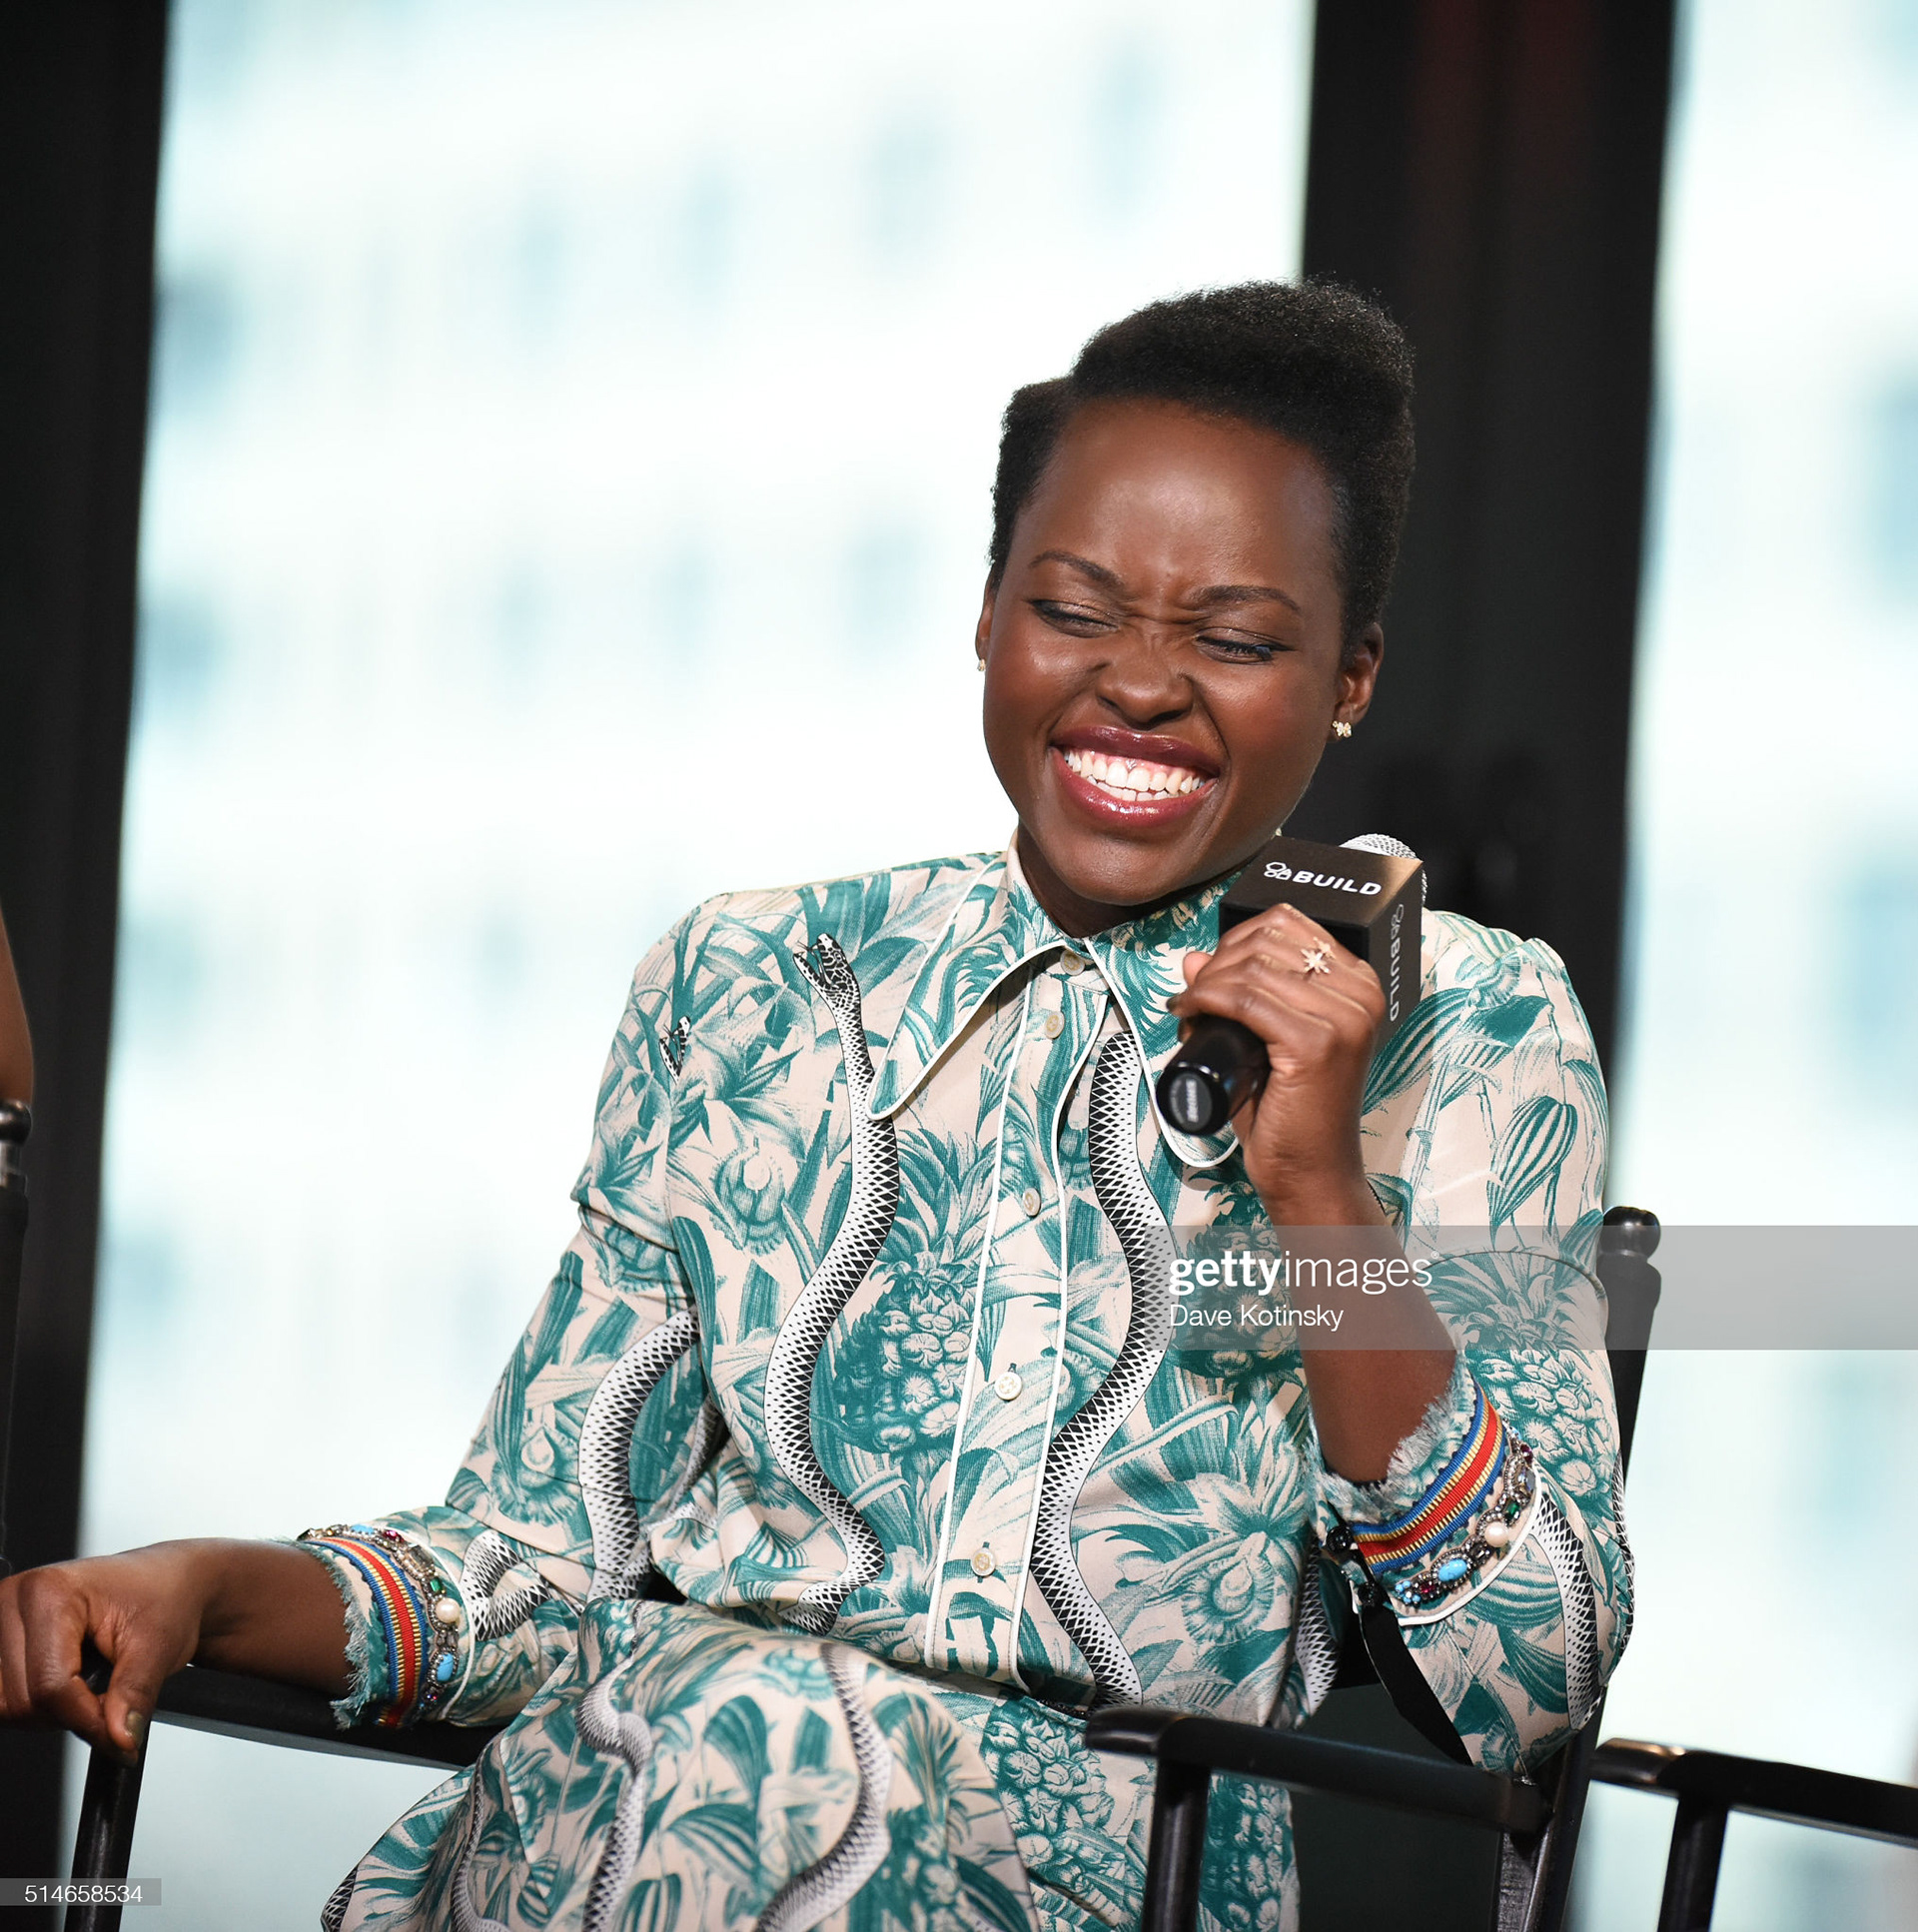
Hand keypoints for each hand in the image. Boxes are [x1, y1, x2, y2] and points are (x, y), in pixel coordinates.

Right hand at [0, 1547, 214, 1761]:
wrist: (168, 1581)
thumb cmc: (163, 1597)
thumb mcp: (160, 1645)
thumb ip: (134, 1695)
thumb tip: (120, 1737)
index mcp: (51, 1591)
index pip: (51, 1686)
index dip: (88, 1718)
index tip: (119, 1733)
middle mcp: (16, 1600)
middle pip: (25, 1700)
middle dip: (72, 1714)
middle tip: (111, 1697)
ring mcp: (2, 1620)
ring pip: (8, 1705)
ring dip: (51, 1712)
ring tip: (90, 1686)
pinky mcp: (1, 1641)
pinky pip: (4, 1697)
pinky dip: (37, 1704)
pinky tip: (69, 1684)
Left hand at [1167, 902, 1383, 1224]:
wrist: (1309, 1169)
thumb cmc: (1291, 1109)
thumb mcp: (1266, 1037)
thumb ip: (1239, 994)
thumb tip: (1196, 957)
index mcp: (1360, 984)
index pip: (1290, 923)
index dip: (1238, 938)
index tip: (1211, 969)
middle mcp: (1361, 995)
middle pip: (1270, 940)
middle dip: (1219, 959)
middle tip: (1195, 992)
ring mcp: (1343, 1019)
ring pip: (1253, 968)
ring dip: (1207, 981)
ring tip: (1190, 1006)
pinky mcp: (1317, 1045)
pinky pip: (1244, 1000)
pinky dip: (1206, 1000)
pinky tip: (1189, 1013)